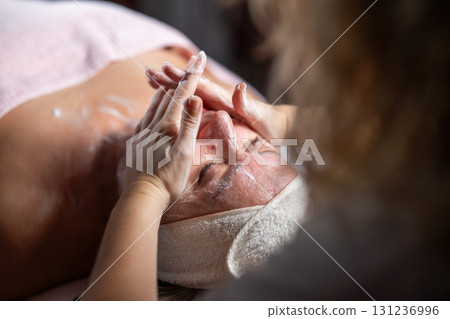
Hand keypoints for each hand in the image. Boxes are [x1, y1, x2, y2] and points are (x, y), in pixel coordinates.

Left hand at [125, 51, 206, 201]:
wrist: (141, 197)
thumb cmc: (167, 179)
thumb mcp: (184, 152)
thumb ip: (189, 124)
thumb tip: (194, 97)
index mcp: (167, 125)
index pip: (182, 93)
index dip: (192, 74)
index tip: (200, 56)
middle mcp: (152, 123)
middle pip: (168, 93)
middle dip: (182, 77)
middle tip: (192, 64)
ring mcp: (142, 131)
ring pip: (155, 103)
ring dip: (167, 89)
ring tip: (173, 80)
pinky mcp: (136, 140)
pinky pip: (147, 115)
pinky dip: (156, 104)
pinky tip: (155, 108)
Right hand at [146, 62, 287, 138]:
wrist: (279, 127)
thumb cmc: (270, 125)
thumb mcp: (260, 116)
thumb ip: (247, 103)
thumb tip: (239, 87)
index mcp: (225, 100)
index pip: (200, 87)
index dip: (183, 80)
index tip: (164, 70)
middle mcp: (218, 100)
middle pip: (190, 88)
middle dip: (169, 80)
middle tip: (148, 72)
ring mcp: (216, 106)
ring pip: (188, 95)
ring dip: (170, 88)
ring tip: (150, 80)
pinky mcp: (216, 113)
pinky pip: (193, 106)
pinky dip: (178, 101)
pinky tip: (166, 101)